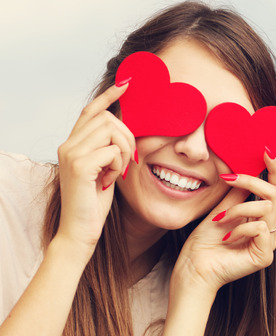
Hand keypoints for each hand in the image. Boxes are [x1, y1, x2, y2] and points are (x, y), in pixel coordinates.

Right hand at [56, 83, 134, 252]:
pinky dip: (119, 167)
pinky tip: (109, 182)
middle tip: (126, 162)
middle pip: (108, 119)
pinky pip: (113, 152)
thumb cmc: (94, 202)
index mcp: (73, 144)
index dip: (109, 96)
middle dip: (127, 138)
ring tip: (115, 173)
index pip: (91, 110)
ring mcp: (71, 153)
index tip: (127, 85)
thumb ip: (108, 149)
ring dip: (124, 153)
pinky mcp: (79, 165)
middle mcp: (68, 144)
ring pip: (112, 132)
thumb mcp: (104, 169)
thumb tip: (125, 128)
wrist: (79, 230)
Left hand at [172, 152, 275, 298]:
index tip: (265, 151)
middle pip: (274, 194)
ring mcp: (268, 243)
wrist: (194, 268)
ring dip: (238, 209)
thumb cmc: (204, 243)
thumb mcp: (221, 208)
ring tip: (220, 219)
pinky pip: (261, 229)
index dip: (273, 169)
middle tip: (229, 177)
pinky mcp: (265, 256)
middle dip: (251, 181)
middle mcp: (268, 229)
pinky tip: (226, 238)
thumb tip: (247, 167)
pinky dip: (240, 228)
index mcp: (259, 217)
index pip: (273, 190)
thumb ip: (237, 191)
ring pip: (267, 209)